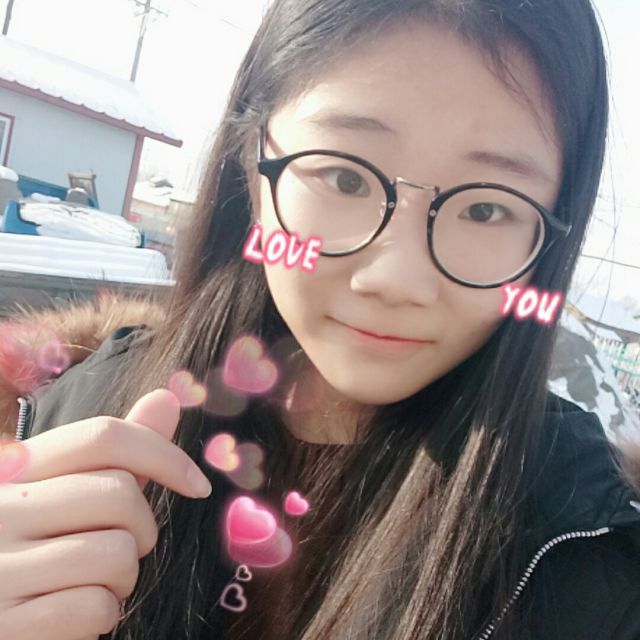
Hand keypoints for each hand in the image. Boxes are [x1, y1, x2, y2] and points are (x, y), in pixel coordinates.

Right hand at [0, 389, 211, 639]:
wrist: (0, 618)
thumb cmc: (45, 548)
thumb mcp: (75, 491)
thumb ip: (120, 452)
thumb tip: (166, 398)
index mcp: (16, 469)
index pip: (104, 436)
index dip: (165, 456)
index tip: (199, 486)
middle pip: (119, 494)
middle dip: (142, 529)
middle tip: (122, 547)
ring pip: (116, 554)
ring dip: (122, 577)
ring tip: (92, 581)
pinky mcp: (6, 625)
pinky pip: (94, 608)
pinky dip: (102, 616)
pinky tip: (74, 615)